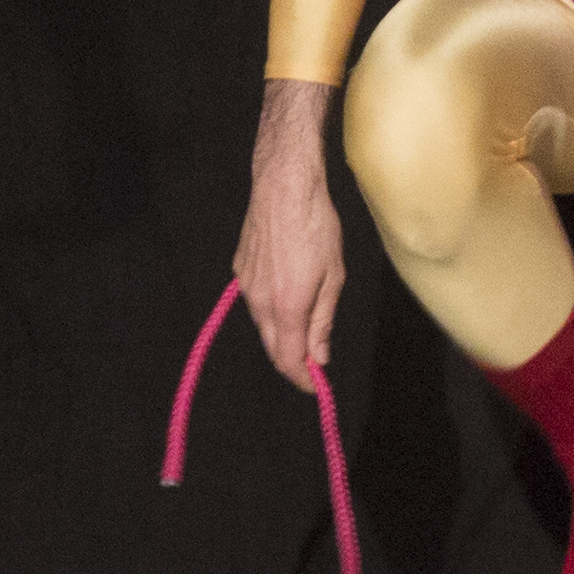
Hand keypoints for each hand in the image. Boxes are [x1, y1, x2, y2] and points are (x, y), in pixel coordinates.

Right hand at [236, 81, 347, 386]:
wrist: (285, 186)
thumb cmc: (316, 226)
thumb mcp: (333, 277)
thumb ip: (323, 321)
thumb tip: (318, 358)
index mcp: (285, 306)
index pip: (288, 359)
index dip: (301, 378)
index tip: (316, 387)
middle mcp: (259, 301)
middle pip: (273, 346)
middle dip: (292, 359)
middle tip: (315, 363)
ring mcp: (246, 285)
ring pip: (263, 324)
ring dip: (282, 335)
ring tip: (306, 330)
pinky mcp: (240, 269)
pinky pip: (256, 301)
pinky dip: (272, 310)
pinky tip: (288, 297)